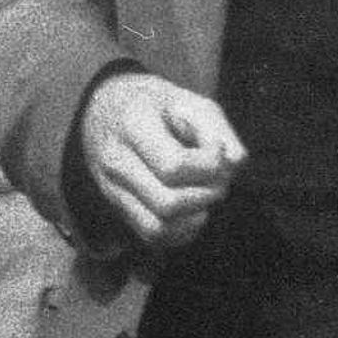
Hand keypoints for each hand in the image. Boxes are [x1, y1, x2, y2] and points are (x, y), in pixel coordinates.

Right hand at [75, 71, 244, 250]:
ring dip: (194, 218)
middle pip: (168, 204)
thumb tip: (231, 168)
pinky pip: (152, 236)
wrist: (106, 108)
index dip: (210, 165)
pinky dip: (182, 231)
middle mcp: (115, 162)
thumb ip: (220, 132)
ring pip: (157, 229)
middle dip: (207, 195)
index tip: (215, 148)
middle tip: (217, 177)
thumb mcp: (193, 101)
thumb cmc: (158, 105)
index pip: (174, 167)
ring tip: (204, 194)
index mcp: (131, 127)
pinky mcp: (117, 206)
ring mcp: (111, 188)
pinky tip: (193, 209)